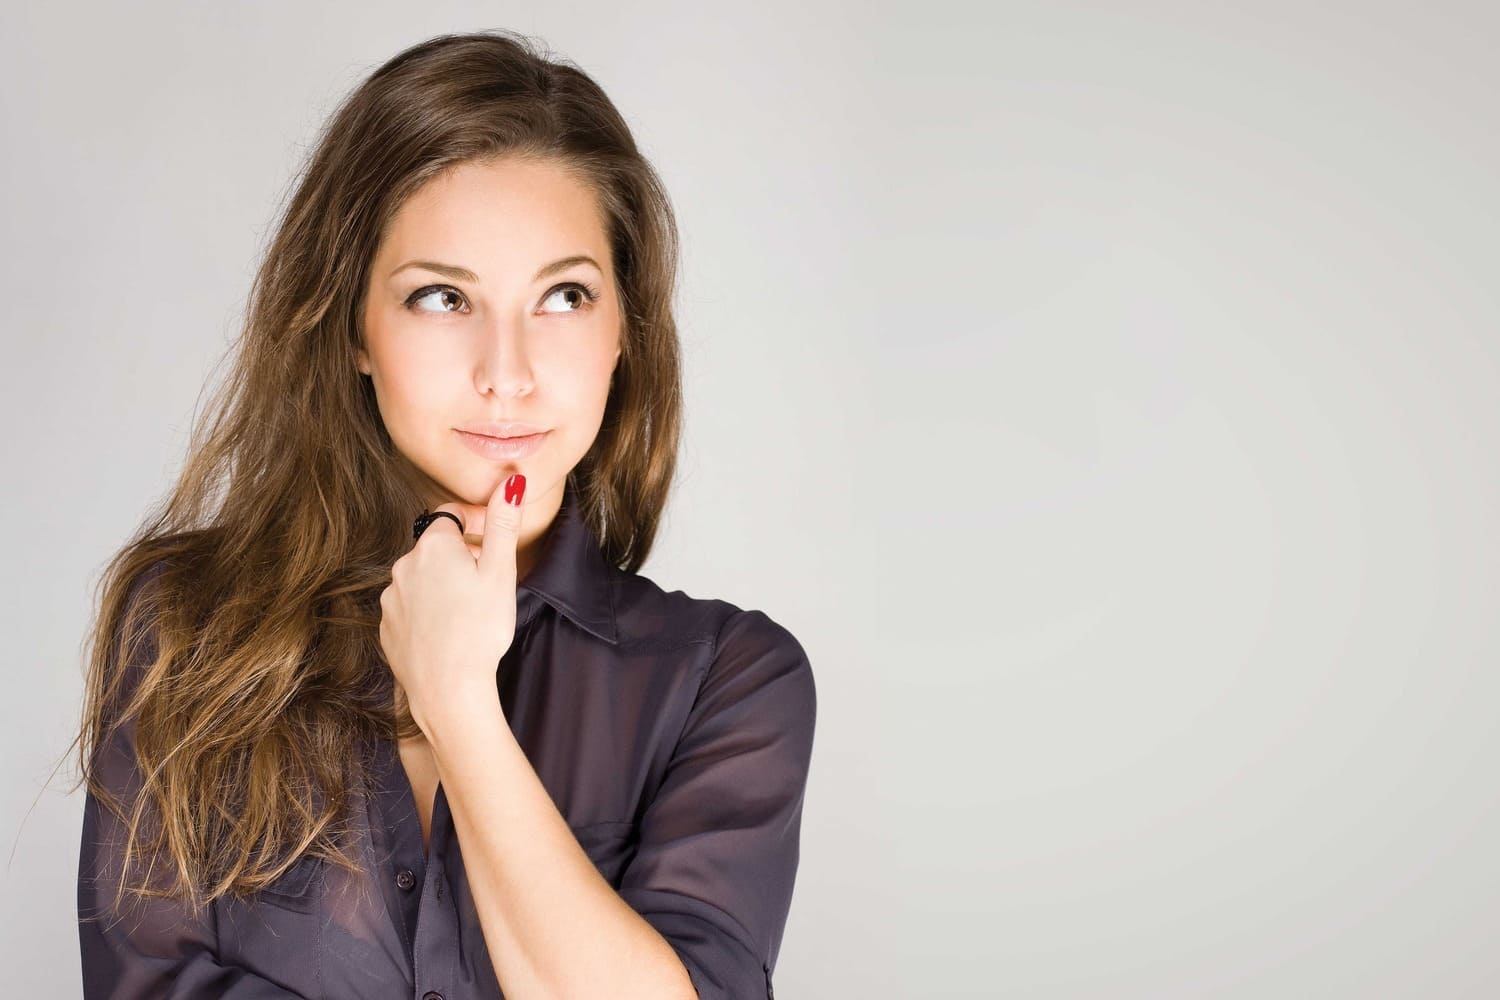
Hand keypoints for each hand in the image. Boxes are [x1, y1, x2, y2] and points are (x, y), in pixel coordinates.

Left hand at [378, 473, 528, 737]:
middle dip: (461, 554)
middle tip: (489, 580)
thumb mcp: (501, 572)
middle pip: (435, 547)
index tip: (494, 539)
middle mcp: (403, 566)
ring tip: (469, 610)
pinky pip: (409, 607)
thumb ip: (503, 523)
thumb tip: (511, 481)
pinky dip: (428, 610)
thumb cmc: (480, 629)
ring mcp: (391, 599)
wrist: (448, 688)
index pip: (451, 514)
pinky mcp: (387, 628)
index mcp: (433, 546)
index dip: (475, 521)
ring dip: (443, 583)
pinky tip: (449, 630)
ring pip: (421, 578)